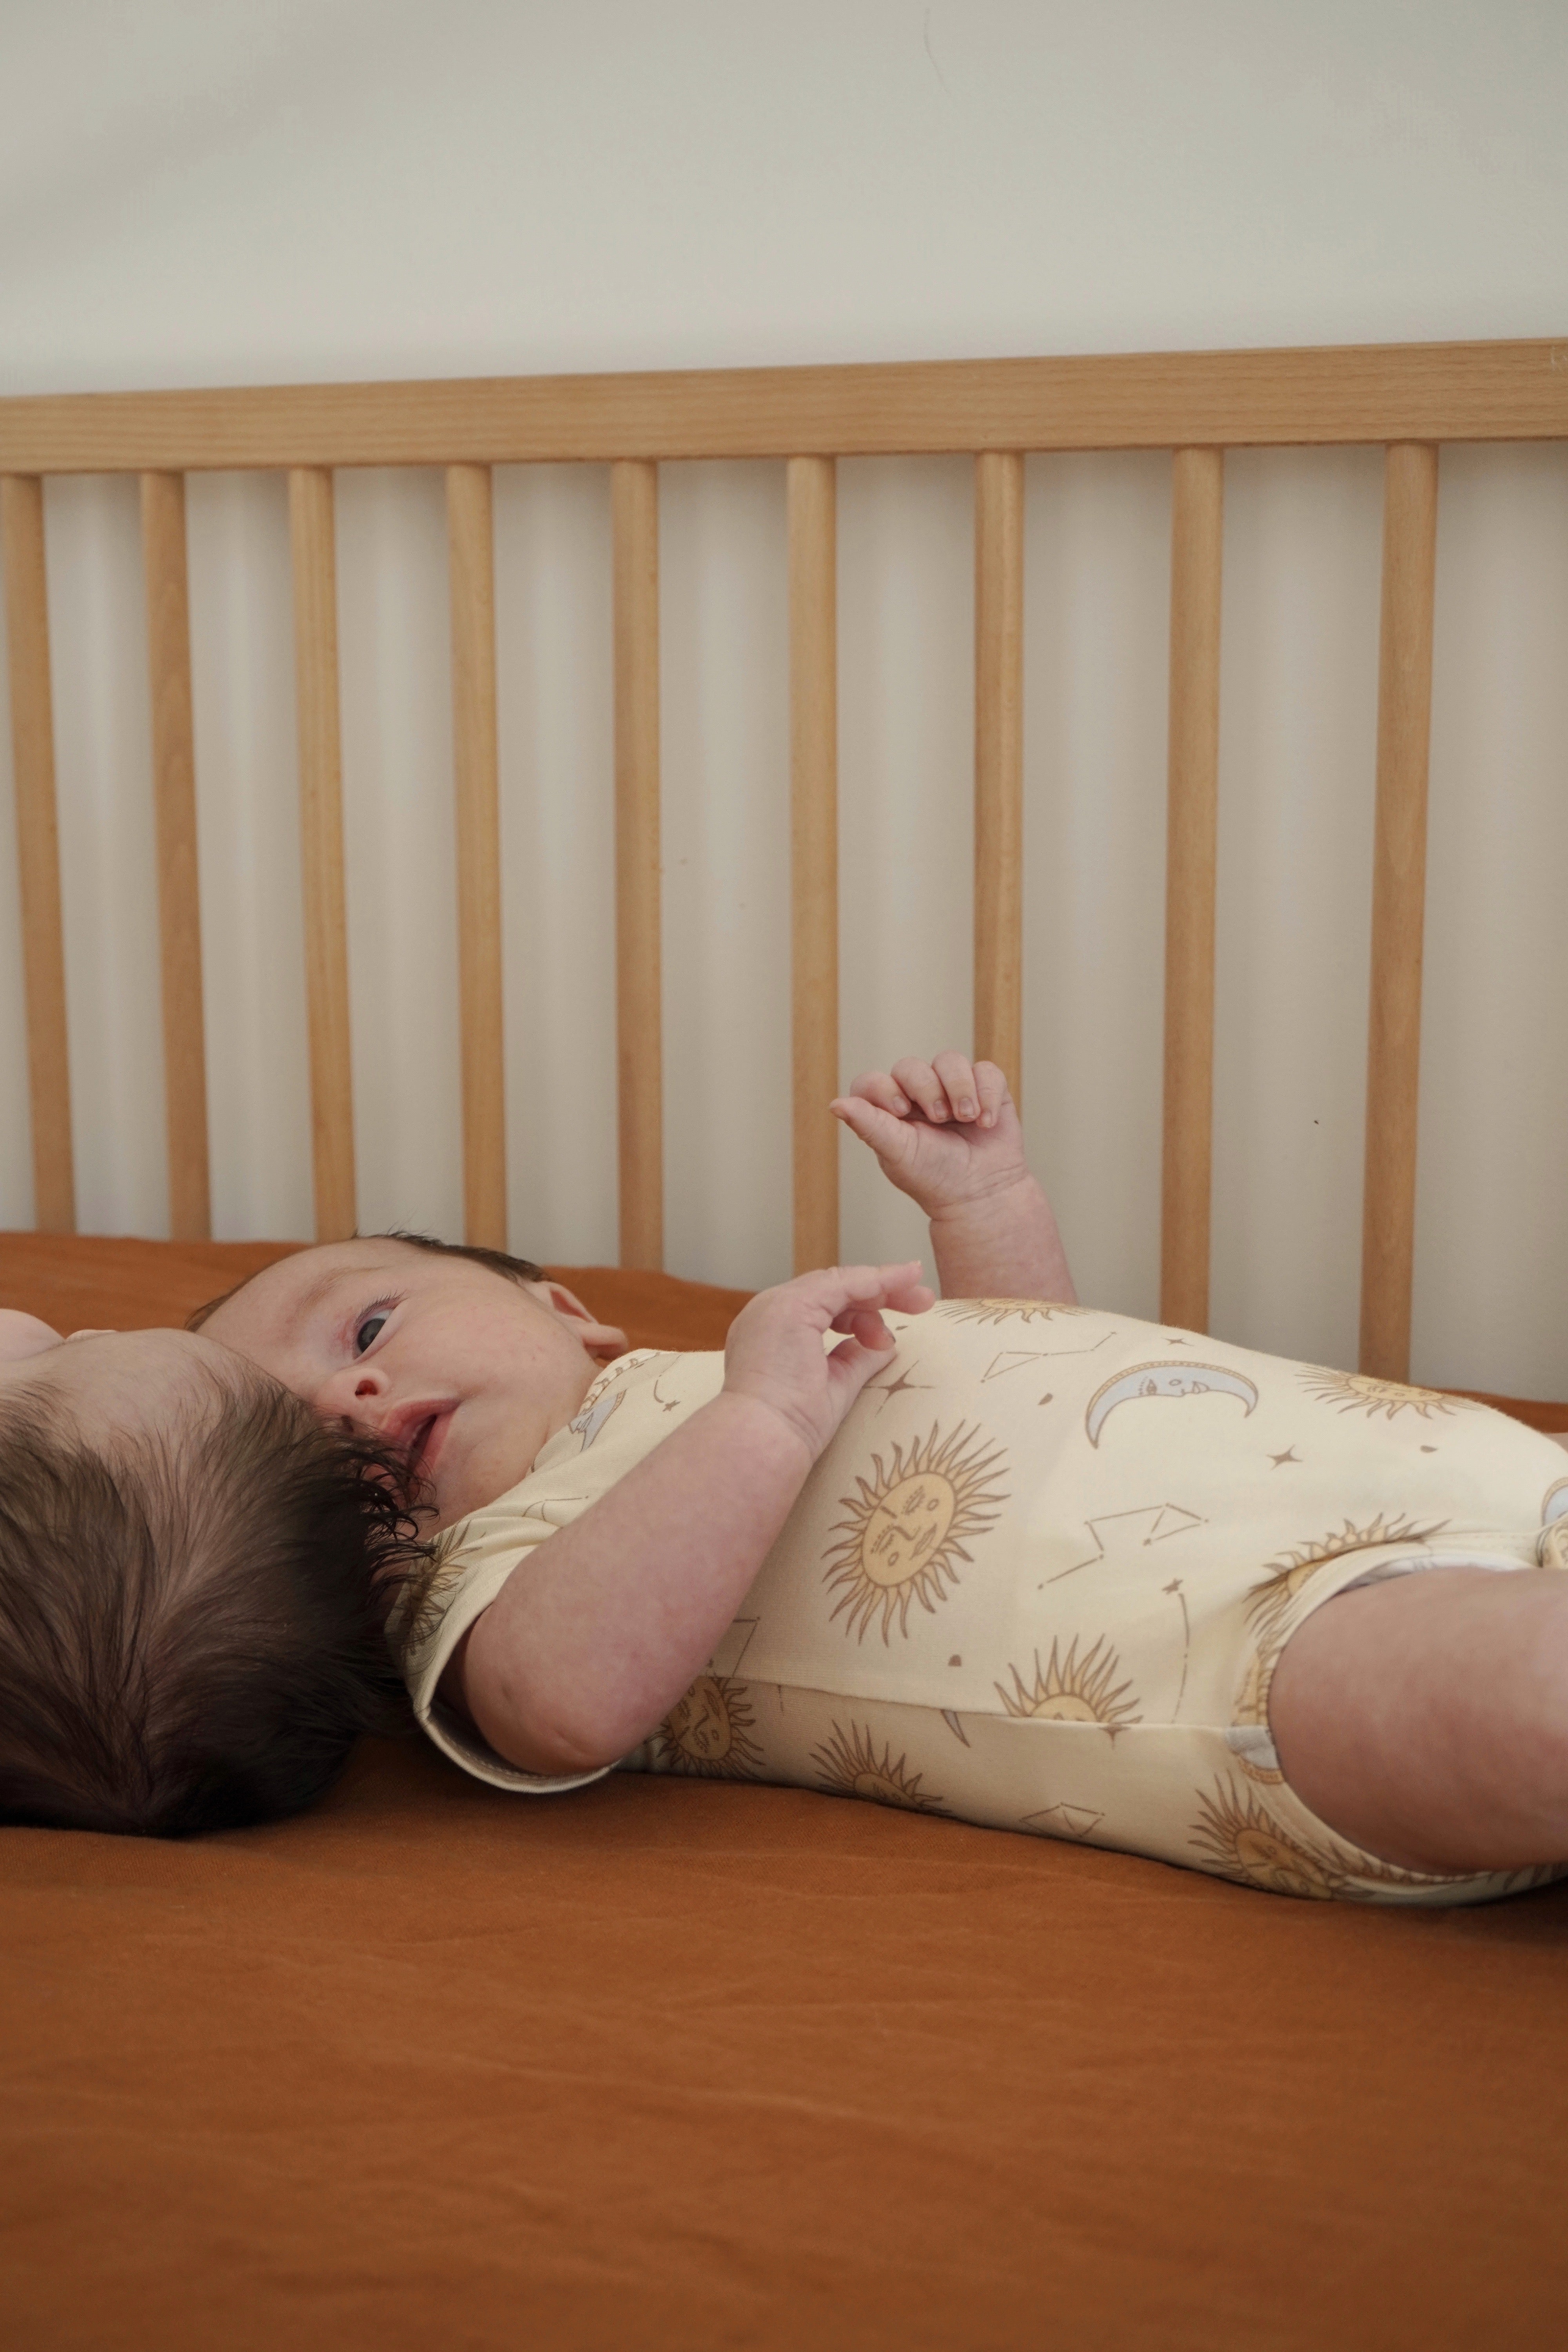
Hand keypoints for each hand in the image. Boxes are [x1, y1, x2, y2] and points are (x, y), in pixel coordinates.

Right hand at [723, 1262, 933, 1459]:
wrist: (765, 1439)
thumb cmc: (794, 1425)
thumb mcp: (835, 1386)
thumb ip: (856, 1359)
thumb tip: (886, 1346)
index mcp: (774, 1332)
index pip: (826, 1309)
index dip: (865, 1311)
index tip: (900, 1318)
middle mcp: (770, 1312)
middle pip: (834, 1291)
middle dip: (882, 1295)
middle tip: (924, 1301)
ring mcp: (776, 1305)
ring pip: (839, 1283)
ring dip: (884, 1291)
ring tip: (919, 1305)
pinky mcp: (790, 1305)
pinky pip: (841, 1283)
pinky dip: (875, 1281)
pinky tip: (906, 1280)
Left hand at [830, 1054, 1028, 1217]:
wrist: (981, 1195)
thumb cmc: (935, 1178)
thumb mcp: (899, 1154)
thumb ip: (869, 1126)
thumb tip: (835, 1104)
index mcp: (888, 1112)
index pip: (872, 1082)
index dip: (884, 1089)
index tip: (901, 1112)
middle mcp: (917, 1095)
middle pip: (910, 1066)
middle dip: (926, 1088)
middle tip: (939, 1118)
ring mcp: (951, 1089)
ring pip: (949, 1060)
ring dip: (958, 1087)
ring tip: (966, 1118)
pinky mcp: (984, 1090)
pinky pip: (985, 1071)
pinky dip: (986, 1093)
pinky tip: (985, 1121)